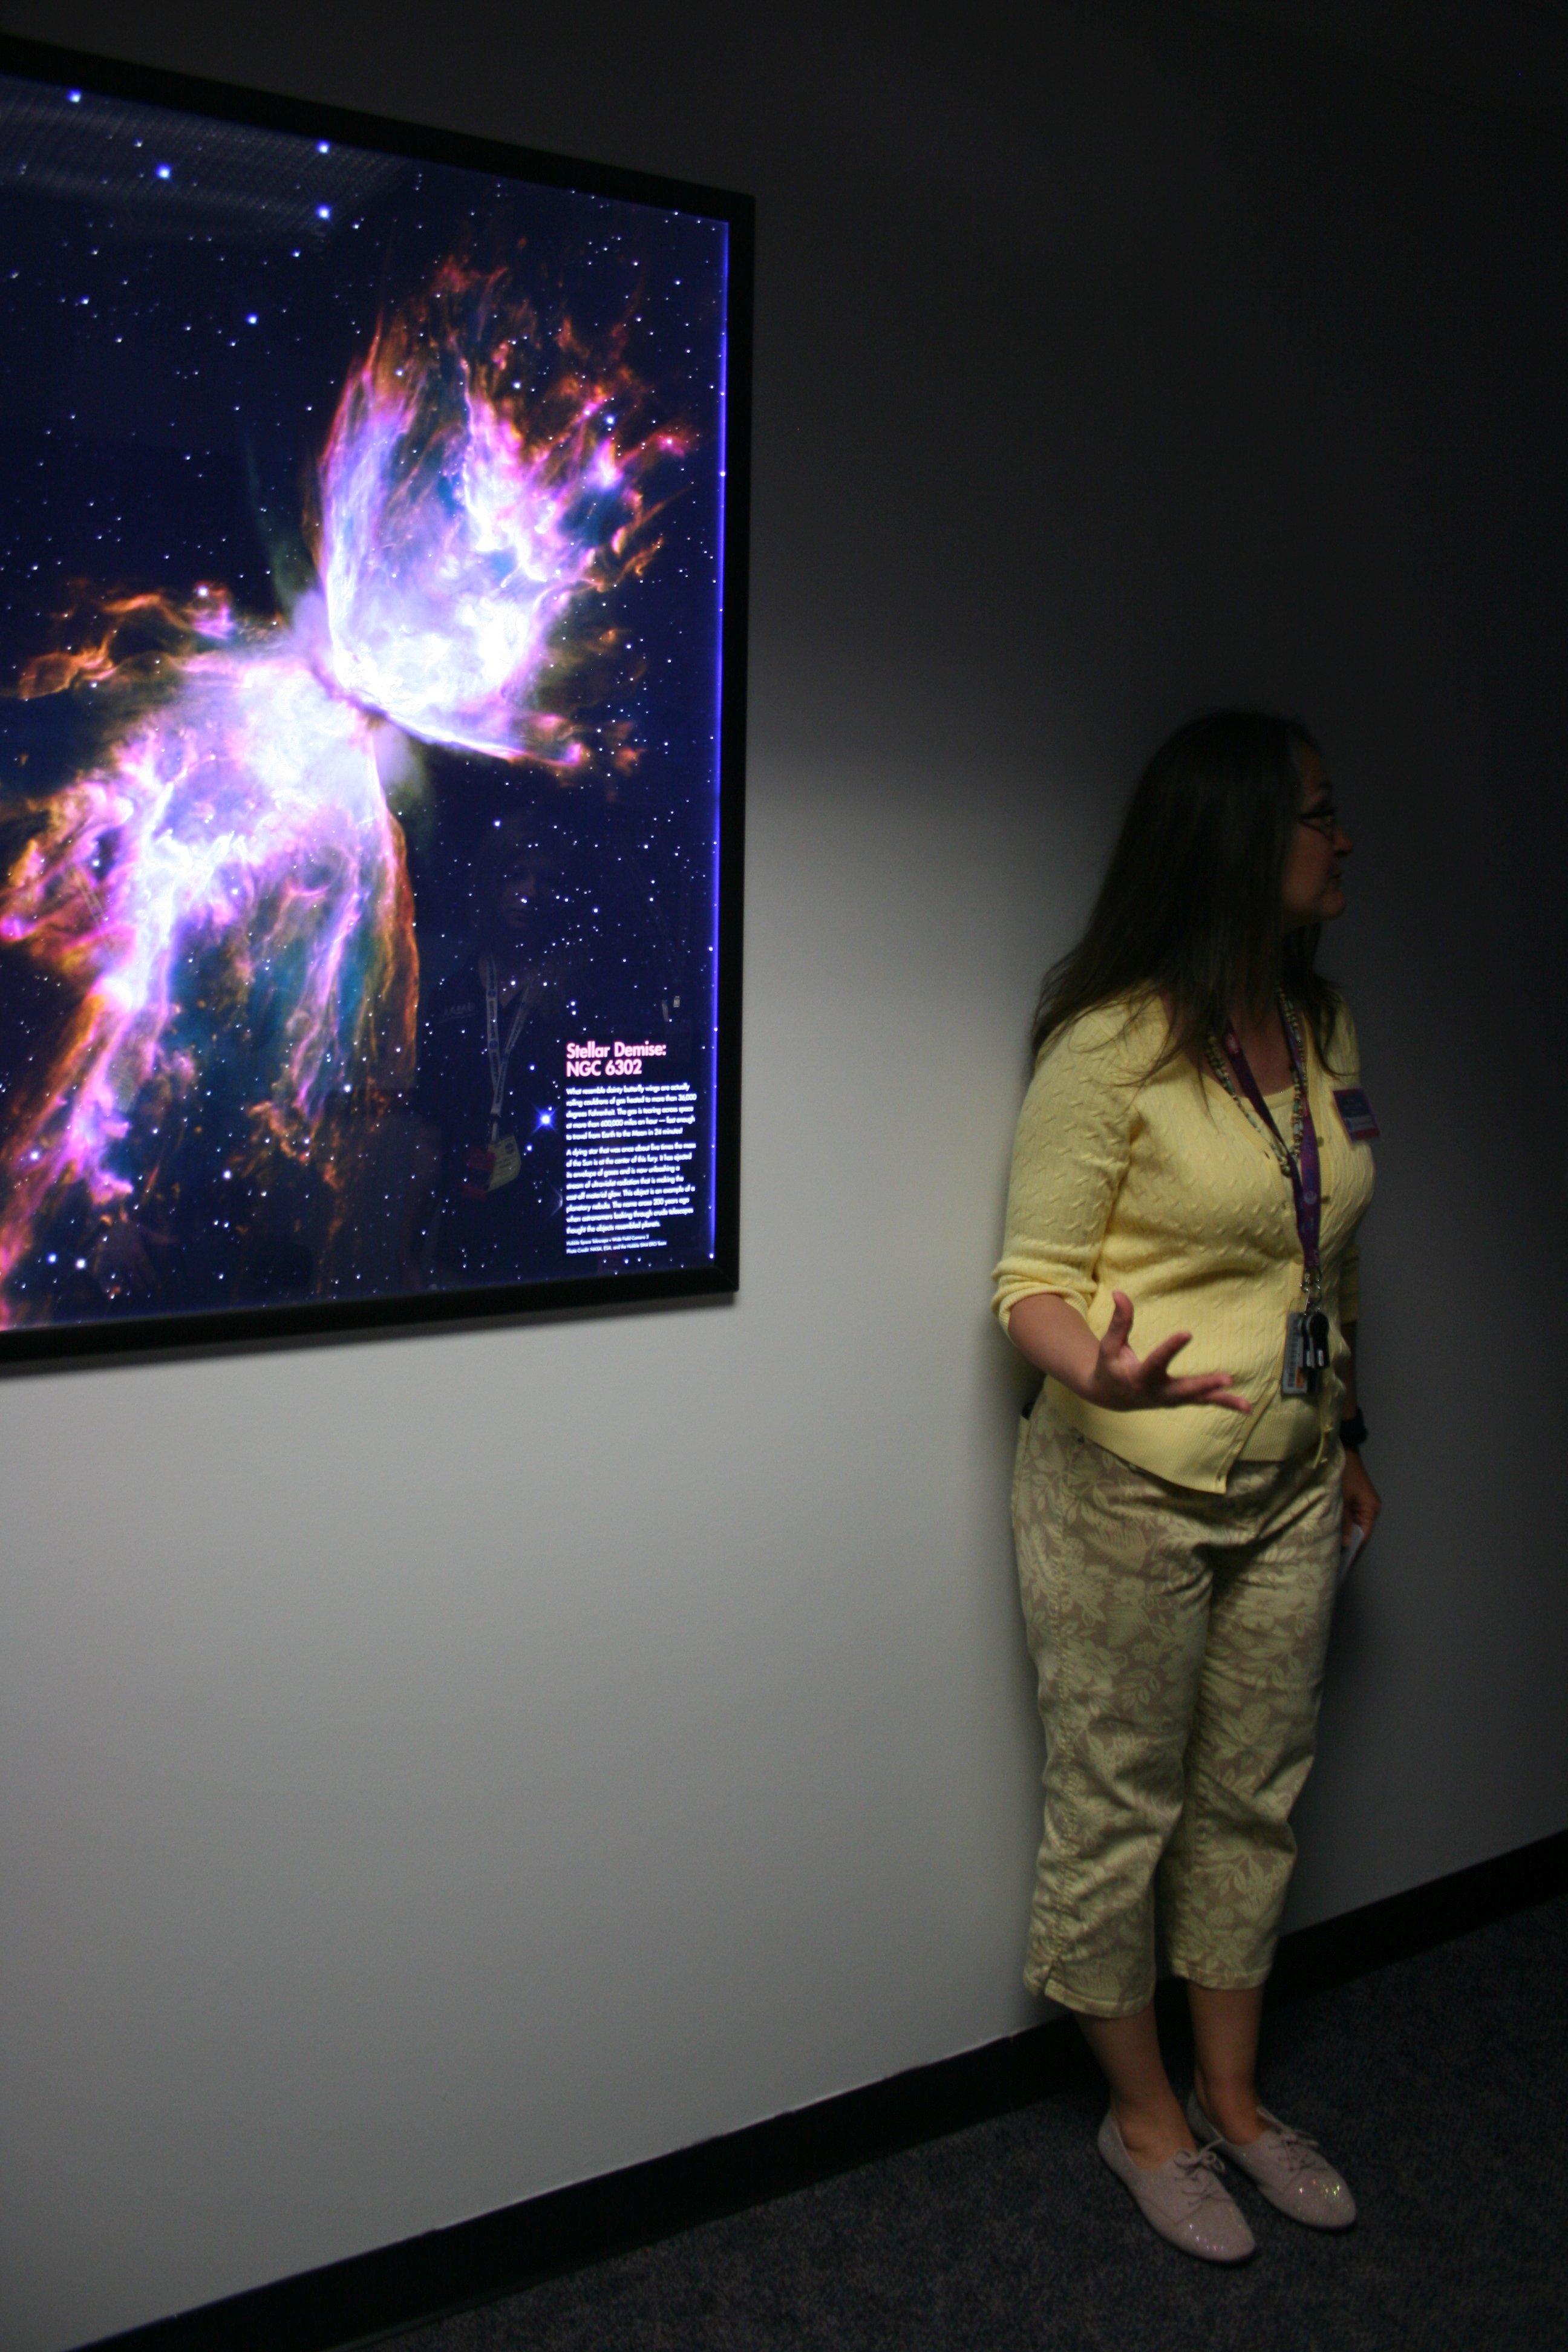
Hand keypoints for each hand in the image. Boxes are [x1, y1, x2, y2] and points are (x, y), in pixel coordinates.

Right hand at [1087, 1291, 1250, 1414]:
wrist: (1112, 1396)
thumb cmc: (1110, 1366)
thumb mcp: (1110, 1345)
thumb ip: (1119, 1322)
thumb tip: (1119, 1293)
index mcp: (1139, 1378)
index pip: (1157, 1362)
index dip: (1171, 1348)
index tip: (1187, 1333)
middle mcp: (1158, 1392)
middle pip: (1184, 1390)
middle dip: (1205, 1385)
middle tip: (1227, 1379)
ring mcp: (1171, 1399)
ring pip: (1199, 1400)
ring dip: (1222, 1400)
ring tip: (1246, 1407)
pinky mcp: (1180, 1399)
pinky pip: (1203, 1401)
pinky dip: (1224, 1402)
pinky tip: (1246, 1407)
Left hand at [1341, 1449, 1379, 1549]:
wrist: (1344, 1453)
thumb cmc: (1344, 1476)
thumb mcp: (1342, 1500)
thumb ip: (1344, 1522)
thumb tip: (1346, 1543)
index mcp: (1371, 1510)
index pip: (1364, 1536)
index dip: (1354, 1549)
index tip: (1344, 1563)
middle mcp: (1370, 1509)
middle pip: (1359, 1532)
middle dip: (1348, 1543)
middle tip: (1333, 1557)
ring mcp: (1363, 1504)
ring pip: (1354, 1524)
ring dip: (1344, 1533)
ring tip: (1331, 1548)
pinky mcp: (1355, 1499)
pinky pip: (1350, 1516)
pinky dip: (1343, 1523)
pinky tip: (1332, 1531)